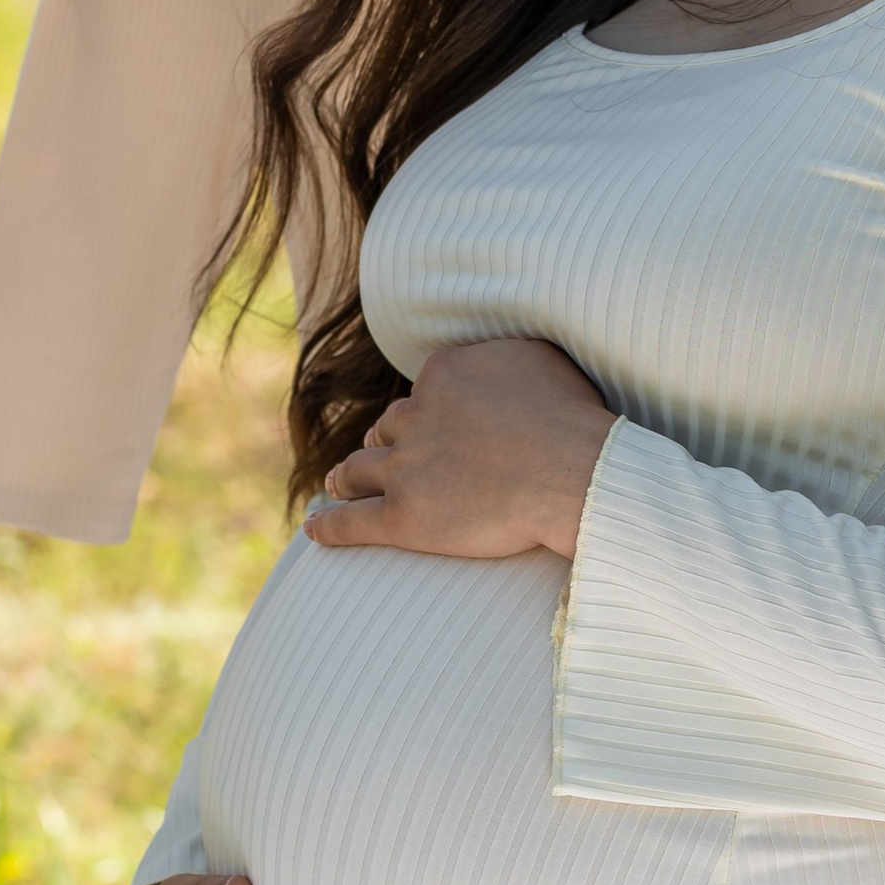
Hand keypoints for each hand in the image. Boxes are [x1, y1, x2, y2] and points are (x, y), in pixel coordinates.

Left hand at [308, 336, 611, 562]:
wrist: (571, 471)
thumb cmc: (569, 416)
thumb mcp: (536, 357)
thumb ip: (499, 354)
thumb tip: (486, 358)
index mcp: (442, 376)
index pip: (423, 394)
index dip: (427, 413)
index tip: (435, 426)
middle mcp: (415, 417)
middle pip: (387, 429)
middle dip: (384, 442)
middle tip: (385, 456)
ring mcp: (405, 469)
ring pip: (358, 470)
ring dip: (345, 477)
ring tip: (337, 484)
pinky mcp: (404, 517)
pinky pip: (353, 522)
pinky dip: (329, 526)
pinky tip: (314, 530)